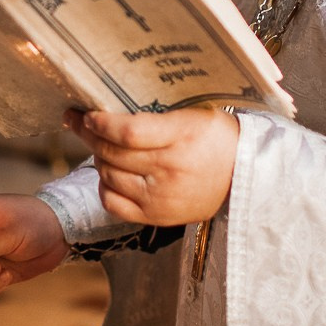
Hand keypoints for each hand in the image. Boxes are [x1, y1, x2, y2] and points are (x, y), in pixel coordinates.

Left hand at [66, 106, 238, 227]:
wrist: (245, 177)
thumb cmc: (220, 139)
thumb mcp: (195, 114)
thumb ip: (156, 114)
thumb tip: (111, 109)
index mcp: (182, 136)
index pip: (128, 132)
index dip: (100, 123)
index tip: (88, 114)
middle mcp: (169, 169)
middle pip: (113, 153)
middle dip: (89, 135)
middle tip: (80, 123)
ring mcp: (161, 197)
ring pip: (109, 176)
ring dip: (98, 158)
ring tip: (99, 146)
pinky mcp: (157, 217)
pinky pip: (114, 203)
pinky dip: (105, 187)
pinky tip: (109, 174)